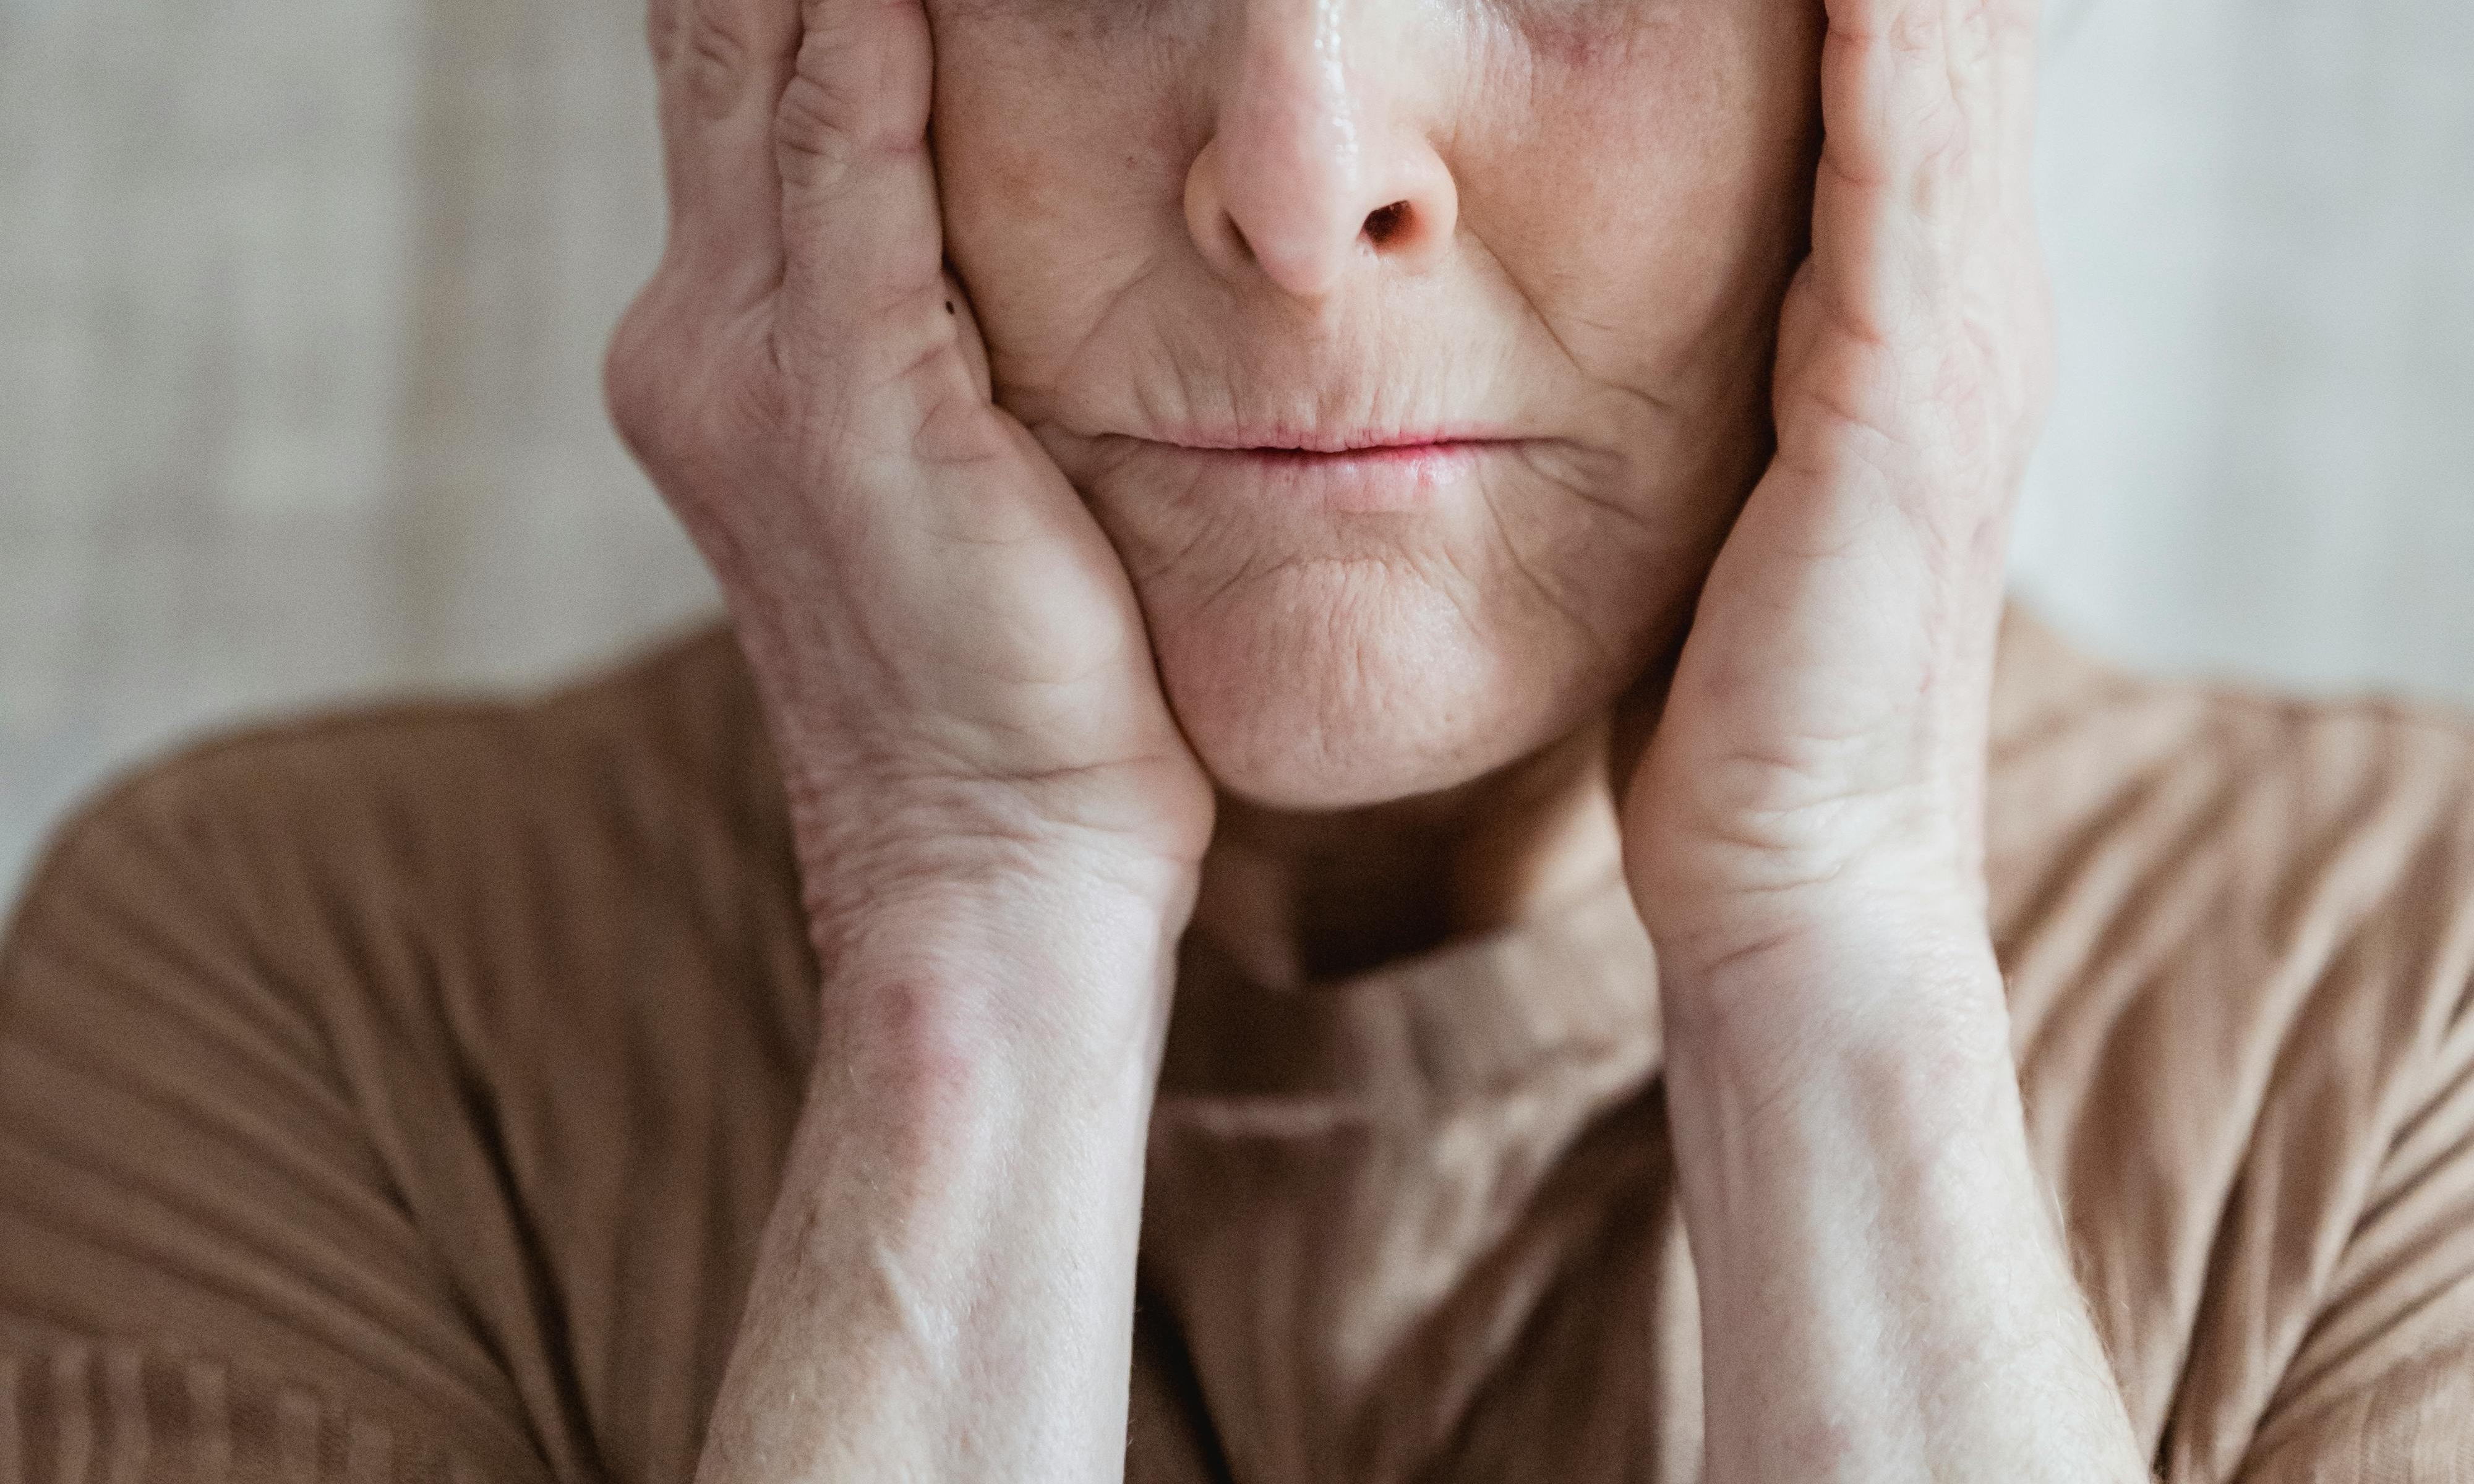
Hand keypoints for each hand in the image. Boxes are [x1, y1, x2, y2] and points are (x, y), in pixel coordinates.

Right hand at [604, 0, 1213, 967]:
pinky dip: (877, 44)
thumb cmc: (995, 685)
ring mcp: (759, 377)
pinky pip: (855, 169)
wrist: (989, 869)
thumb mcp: (928, 483)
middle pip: (718, 50)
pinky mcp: (855, 412)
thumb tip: (954, 227)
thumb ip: (905, 341)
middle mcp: (700, 345)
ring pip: (766, 76)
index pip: (732, 94)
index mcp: (715, 358)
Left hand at [1619, 0, 2051, 1013]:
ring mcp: (1953, 354)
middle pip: (1949, 40)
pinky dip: (1881, 43)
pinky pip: (1899, 172)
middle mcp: (1965, 312)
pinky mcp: (1903, 412)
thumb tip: (1637, 315)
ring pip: (1942, 71)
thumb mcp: (1732, 500)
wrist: (1793, 878)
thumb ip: (1728, 387)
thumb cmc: (1736, 705)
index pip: (1902, 83)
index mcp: (1915, 326)